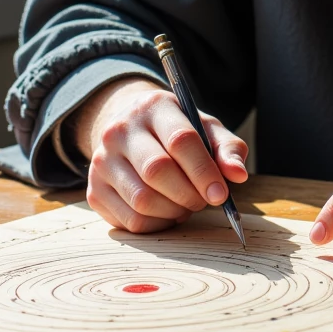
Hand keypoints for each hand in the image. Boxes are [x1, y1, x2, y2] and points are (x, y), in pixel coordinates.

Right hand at [70, 77, 247, 233]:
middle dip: (189, 194)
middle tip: (204, 200)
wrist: (130, 131)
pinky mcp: (94, 191)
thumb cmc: (176, 132)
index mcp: (153, 107)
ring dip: (174, 212)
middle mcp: (119, 131)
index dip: (203, 172)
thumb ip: (227, 148)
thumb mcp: (205, 129)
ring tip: (186, 204)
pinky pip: (131, 222)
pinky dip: (158, 225)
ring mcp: (101, 161)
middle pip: (157, 171)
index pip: (180, 140)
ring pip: (143, 200)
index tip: (220, 194)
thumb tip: (238, 175)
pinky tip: (167, 212)